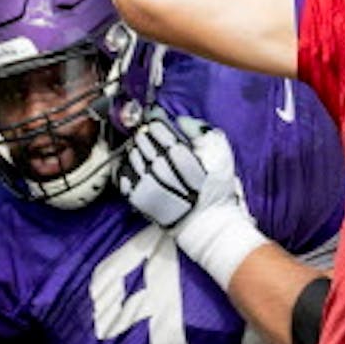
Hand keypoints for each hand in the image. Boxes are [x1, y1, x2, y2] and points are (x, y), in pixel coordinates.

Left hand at [117, 115, 240, 227]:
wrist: (206, 223)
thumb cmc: (215, 188)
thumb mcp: (221, 153)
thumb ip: (201, 131)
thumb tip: (180, 120)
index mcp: (179, 154)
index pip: (157, 128)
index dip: (155, 121)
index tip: (157, 120)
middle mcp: (159, 167)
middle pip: (142, 139)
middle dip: (145, 134)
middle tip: (150, 134)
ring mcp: (145, 183)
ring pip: (131, 154)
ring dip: (136, 149)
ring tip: (145, 151)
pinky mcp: (136, 197)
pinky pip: (123, 174)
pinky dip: (128, 166)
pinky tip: (138, 167)